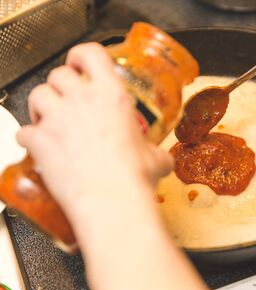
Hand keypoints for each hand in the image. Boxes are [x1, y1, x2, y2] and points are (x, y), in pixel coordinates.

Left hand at [16, 42, 206, 289]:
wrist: (111, 200)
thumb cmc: (133, 178)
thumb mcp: (155, 159)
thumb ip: (155, 153)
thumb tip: (162, 159)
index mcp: (112, 96)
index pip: (90, 53)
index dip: (80, 56)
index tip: (79, 64)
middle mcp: (82, 100)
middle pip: (58, 74)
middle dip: (59, 86)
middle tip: (66, 100)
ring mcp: (58, 119)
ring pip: (36, 94)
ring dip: (41, 105)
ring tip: (49, 119)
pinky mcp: (40, 142)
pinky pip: (24, 131)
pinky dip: (29, 137)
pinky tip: (40, 148)